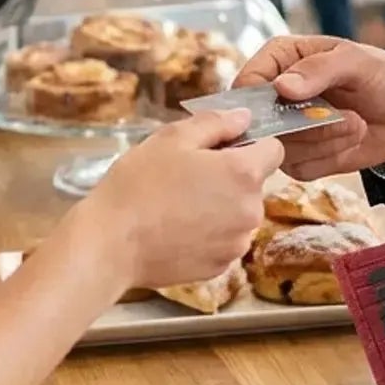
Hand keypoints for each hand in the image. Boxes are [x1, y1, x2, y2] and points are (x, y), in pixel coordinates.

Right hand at [88, 110, 281, 290]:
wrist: (110, 245)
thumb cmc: (138, 186)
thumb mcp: (173, 138)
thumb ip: (216, 123)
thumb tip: (244, 118)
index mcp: (244, 174)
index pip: (274, 149)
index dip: (250, 144)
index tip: (221, 148)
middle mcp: (251, 211)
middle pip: (255, 183)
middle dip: (230, 176)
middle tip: (188, 176)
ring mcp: (236, 243)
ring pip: (239, 213)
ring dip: (220, 206)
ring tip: (178, 205)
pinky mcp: (220, 266)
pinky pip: (224, 240)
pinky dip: (208, 234)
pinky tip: (176, 229)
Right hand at [235, 37, 384, 180]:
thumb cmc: (382, 75)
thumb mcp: (356, 62)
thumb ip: (320, 69)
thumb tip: (281, 87)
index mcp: (279, 59)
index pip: (246, 84)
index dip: (261, 102)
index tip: (294, 109)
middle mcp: (274, 96)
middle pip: (259, 123)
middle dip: (304, 126)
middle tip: (344, 117)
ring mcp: (284, 130)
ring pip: (280, 149)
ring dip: (323, 141)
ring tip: (355, 124)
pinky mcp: (299, 158)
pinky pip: (299, 169)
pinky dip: (328, 158)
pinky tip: (349, 141)